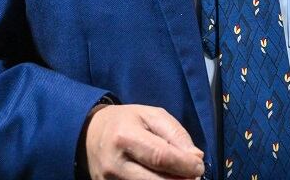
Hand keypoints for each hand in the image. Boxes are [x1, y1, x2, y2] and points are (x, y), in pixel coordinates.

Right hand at [84, 104, 204, 179]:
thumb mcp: (152, 116)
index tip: (199, 166)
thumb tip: (196, 158)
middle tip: (193, 176)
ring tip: (178, 176)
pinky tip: (163, 179)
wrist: (90, 134)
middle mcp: (115, 164)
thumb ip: (176, 134)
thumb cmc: (126, 122)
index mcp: (125, 137)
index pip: (161, 157)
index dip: (185, 165)